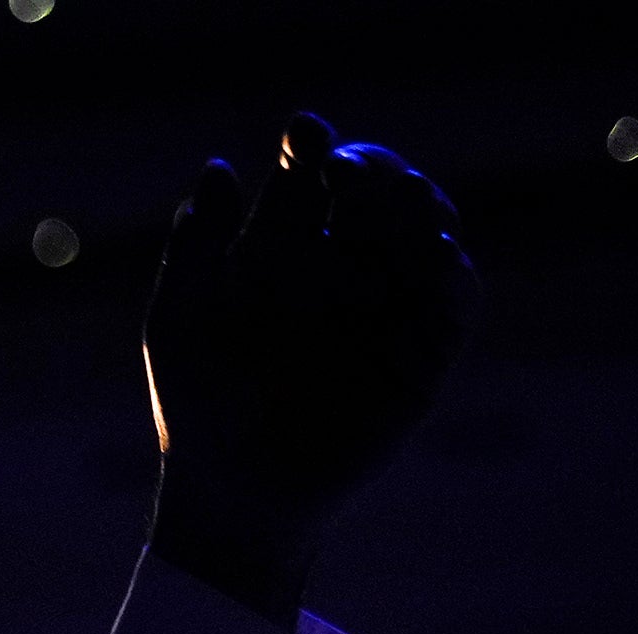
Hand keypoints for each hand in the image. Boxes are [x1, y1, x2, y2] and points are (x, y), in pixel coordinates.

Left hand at [142, 116, 474, 621]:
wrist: (231, 493)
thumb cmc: (194, 408)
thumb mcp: (180, 321)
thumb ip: (196, 249)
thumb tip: (216, 169)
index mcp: (286, 249)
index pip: (314, 177)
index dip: (315, 147)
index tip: (304, 136)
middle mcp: (344, 267)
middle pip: (382, 191)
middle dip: (375, 168)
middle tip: (347, 171)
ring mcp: (388, 306)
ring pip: (428, 230)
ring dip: (420, 204)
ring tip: (398, 200)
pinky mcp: (424, 355)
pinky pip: (457, 300)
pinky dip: (453, 271)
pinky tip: (434, 255)